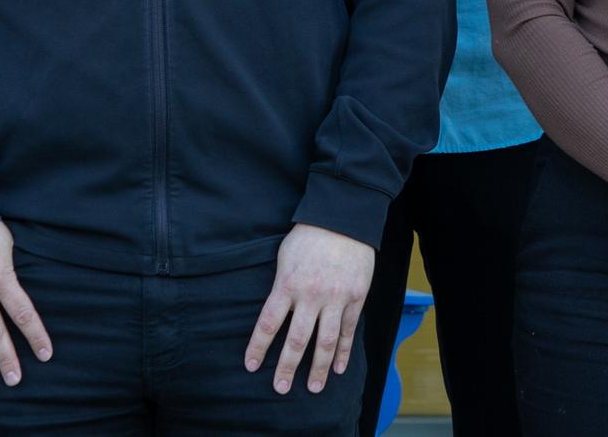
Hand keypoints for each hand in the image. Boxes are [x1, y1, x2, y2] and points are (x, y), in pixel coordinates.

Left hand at [244, 223, 373, 394]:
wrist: (343, 219)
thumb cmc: (308, 236)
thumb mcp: (284, 257)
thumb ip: (281, 286)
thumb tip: (275, 313)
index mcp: (288, 284)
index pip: (268, 323)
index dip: (258, 347)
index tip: (251, 366)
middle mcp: (311, 295)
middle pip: (297, 340)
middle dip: (287, 368)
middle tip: (280, 388)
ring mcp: (336, 298)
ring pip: (326, 342)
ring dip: (319, 369)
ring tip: (313, 388)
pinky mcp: (356, 297)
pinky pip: (349, 331)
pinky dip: (344, 352)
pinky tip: (339, 369)